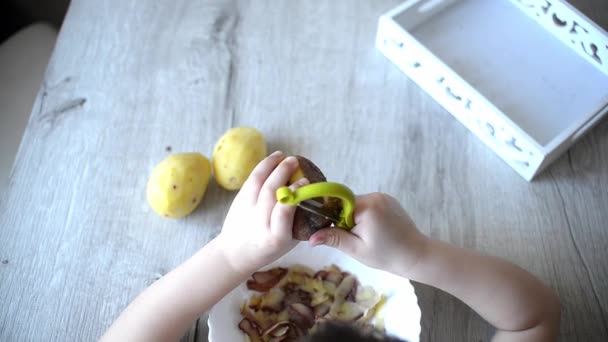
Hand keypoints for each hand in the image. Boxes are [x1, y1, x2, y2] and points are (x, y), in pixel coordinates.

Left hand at [217, 151, 307, 274]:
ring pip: (257, 183)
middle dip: (282, 172)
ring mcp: (246, 211)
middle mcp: (260, 223)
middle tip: (295, 161)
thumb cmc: (269, 247)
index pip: (284, 211)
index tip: (306, 181)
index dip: (295, 193)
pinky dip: (261, 168)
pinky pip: (250, 181)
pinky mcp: (237, 201)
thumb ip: (301, 222)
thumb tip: (319, 198)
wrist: (236, 254)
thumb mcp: (290, 242)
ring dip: (270, 165)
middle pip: (269, 192)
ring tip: (282, 156)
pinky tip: (271, 160)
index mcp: (276, 237)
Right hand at [309, 193, 427, 276]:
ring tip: (364, 236)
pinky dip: (365, 216)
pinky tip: (373, 230)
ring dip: (354, 218)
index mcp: (366, 206)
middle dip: (344, 219)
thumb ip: (334, 239)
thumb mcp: (356, 249)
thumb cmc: (386, 255)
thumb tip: (310, 238)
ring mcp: (383, 196)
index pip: (337, 204)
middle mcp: (375, 196)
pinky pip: (368, 204)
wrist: (416, 255)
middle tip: (351, 238)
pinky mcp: (388, 200)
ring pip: (356, 204)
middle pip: (346, 203)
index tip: (332, 231)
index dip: (332, 217)